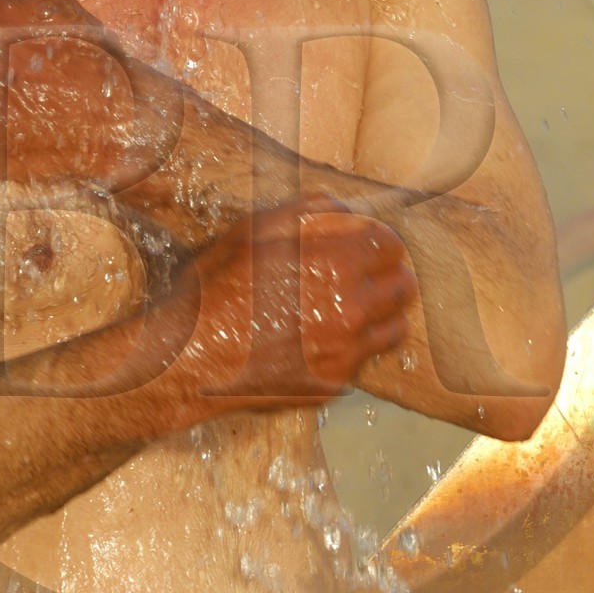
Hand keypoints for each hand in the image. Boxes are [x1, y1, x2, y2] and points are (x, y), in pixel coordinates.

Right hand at [170, 196, 416, 412]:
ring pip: (396, 327)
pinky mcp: (335, 383)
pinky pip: (365, 359)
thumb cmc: (216, 289)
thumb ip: (307, 212)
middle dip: (387, 276)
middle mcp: (352, 309)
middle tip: (362, 277)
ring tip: (349, 310)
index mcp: (337, 262)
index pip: (393, 245)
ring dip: (380, 314)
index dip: (380, 242)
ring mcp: (347, 351)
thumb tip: (345, 209)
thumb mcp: (253, 231)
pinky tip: (321, 340)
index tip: (366, 246)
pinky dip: (352, 348)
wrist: (189, 357)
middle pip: (403, 287)